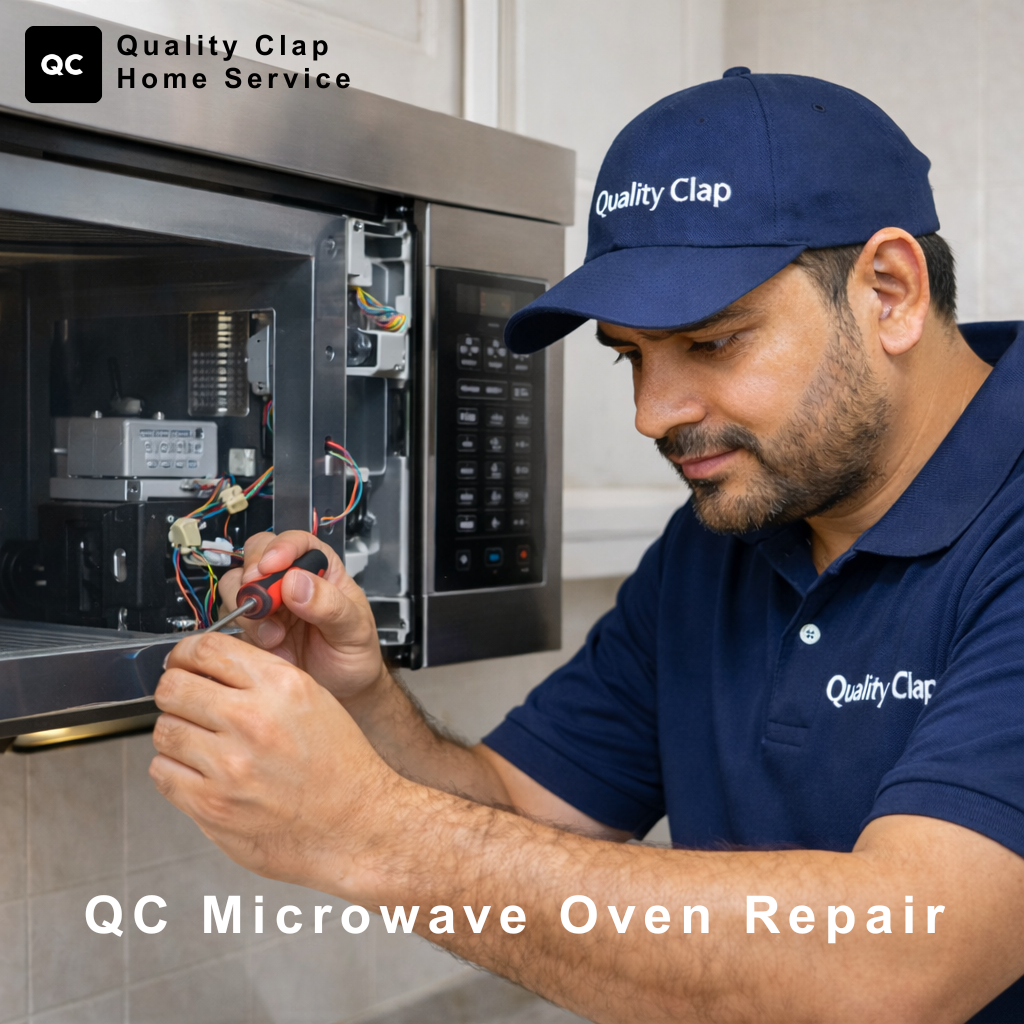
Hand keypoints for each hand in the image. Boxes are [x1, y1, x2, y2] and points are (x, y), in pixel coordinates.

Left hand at [149, 631, 402, 893]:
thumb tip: (208, 667)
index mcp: (281, 686)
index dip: (185, 653)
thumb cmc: (340, 767)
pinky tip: (201, 772)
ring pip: (164, 730)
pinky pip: (163, 773)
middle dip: (175, 692)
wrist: (357, 825)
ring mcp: (229, 765)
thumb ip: (261, 679)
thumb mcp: (313, 700)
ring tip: (202, 744)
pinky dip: (175, 771)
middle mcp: (253, 720)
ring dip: (177, 734)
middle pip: (173, 687)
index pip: (206, 648)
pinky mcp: (212, 806)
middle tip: (185, 702)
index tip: (183, 662)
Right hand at [218, 531, 387, 703]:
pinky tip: (267, 646)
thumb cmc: (355, 654)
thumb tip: (297, 581)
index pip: (297, 542)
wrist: (344, 692)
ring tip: (273, 634)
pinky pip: (229, 618)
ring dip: (247, 607)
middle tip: (263, 601)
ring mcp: (267, 606)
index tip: (271, 565)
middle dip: (254, 575)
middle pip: (256, 556)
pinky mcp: (250, 630)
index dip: (281, 548)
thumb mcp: (354, 630)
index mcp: (321, 570)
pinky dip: (240, 631)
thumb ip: (330, 605)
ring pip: (236, 585)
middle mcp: (290, 582)